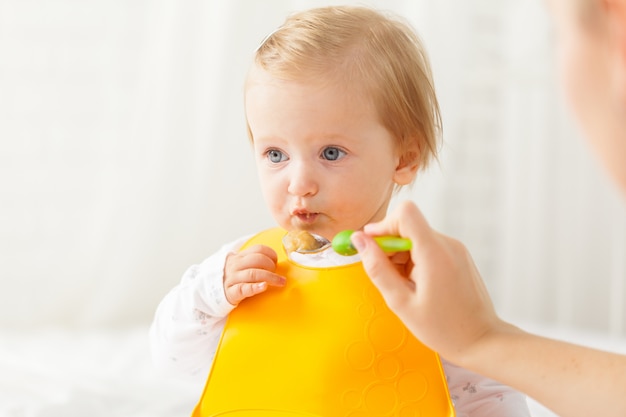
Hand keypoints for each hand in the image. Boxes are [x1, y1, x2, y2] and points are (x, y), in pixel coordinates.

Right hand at [223, 244, 285, 304]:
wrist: (215, 292)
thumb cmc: (235, 278)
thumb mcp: (242, 265)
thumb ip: (255, 261)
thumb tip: (277, 263)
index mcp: (240, 256)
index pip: (258, 249)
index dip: (271, 254)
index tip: (276, 262)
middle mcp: (235, 265)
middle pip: (257, 260)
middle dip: (271, 266)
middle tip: (278, 275)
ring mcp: (232, 278)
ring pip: (252, 273)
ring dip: (270, 277)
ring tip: (279, 282)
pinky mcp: (231, 292)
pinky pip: (243, 288)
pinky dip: (255, 287)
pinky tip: (264, 286)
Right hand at [352, 200, 502, 363]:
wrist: (482, 341)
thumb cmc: (444, 329)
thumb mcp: (401, 303)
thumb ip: (378, 269)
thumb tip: (359, 241)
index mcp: (435, 253)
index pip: (405, 213)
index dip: (383, 226)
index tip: (371, 247)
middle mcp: (448, 244)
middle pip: (408, 225)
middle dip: (389, 246)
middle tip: (386, 276)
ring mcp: (456, 249)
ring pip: (416, 236)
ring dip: (401, 256)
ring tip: (404, 286)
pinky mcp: (458, 255)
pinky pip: (428, 246)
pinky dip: (415, 260)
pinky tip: (416, 285)